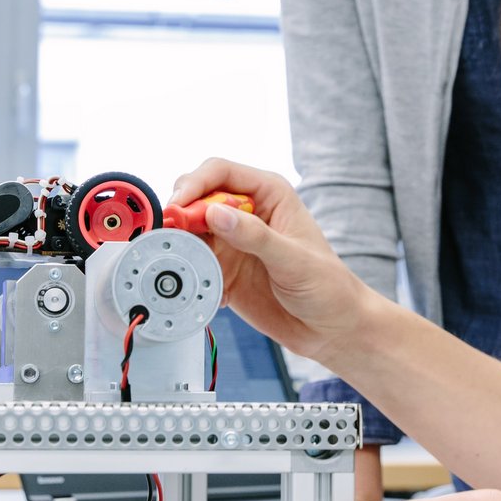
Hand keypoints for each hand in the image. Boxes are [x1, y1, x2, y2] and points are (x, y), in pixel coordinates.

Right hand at [168, 158, 380, 365]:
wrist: (330, 328)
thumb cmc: (327, 285)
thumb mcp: (294, 260)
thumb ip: (255, 236)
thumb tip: (216, 213)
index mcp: (267, 194)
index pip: (220, 173)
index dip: (194, 184)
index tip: (179, 206)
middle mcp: (246, 212)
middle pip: (196, 198)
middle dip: (180, 214)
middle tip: (170, 237)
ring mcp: (232, 241)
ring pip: (190, 231)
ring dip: (181, 246)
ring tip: (182, 265)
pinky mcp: (223, 269)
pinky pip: (193, 263)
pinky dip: (190, 273)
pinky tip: (208, 291)